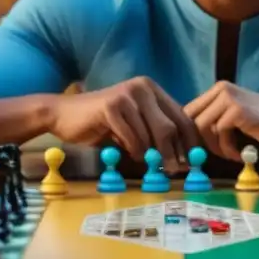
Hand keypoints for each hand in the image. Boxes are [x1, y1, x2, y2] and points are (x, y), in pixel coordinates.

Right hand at [47, 77, 198, 171]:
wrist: (63, 115)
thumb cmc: (101, 124)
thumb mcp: (134, 125)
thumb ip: (154, 133)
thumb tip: (181, 159)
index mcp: (152, 89)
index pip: (182, 116)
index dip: (190, 140)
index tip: (195, 161)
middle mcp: (143, 87)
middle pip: (170, 126)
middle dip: (174, 152)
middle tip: (173, 170)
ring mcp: (127, 95)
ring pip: (151, 134)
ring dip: (150, 155)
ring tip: (145, 162)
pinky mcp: (112, 106)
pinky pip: (132, 137)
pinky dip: (133, 151)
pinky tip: (127, 154)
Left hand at [183, 81, 258, 160]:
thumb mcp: (236, 118)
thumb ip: (215, 120)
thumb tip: (187, 137)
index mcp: (219, 88)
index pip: (189, 112)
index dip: (191, 134)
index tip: (202, 152)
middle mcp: (222, 88)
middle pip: (192, 119)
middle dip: (200, 142)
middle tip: (217, 155)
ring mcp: (230, 97)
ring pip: (203, 127)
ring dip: (215, 147)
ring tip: (232, 154)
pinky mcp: (238, 110)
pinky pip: (220, 134)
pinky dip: (228, 149)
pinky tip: (240, 155)